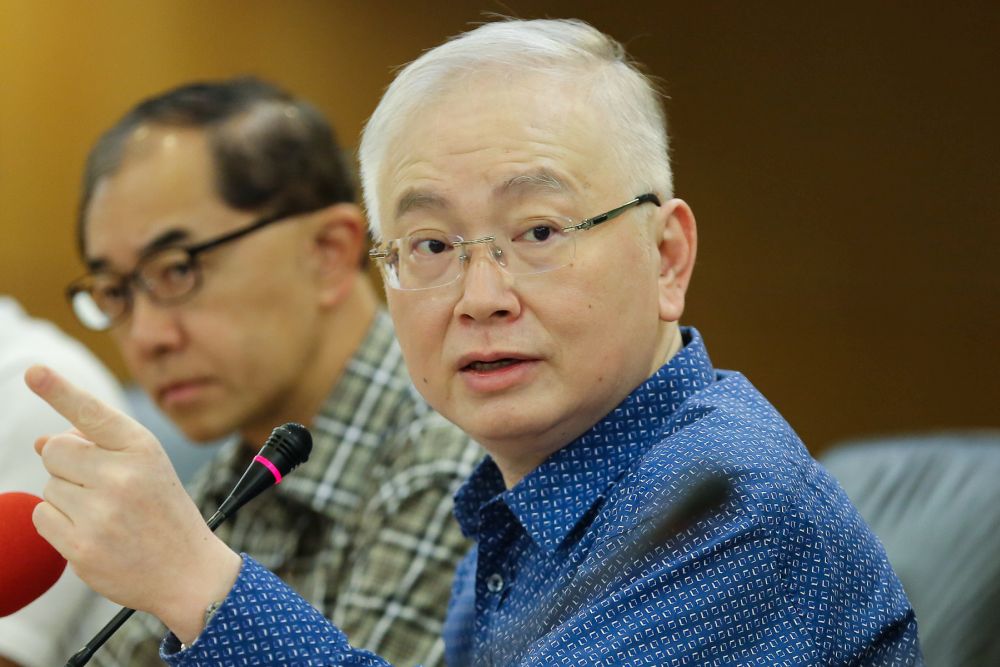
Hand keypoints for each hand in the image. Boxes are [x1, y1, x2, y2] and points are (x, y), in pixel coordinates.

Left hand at [25, 365, 240, 643]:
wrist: (189, 572)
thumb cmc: (164, 513)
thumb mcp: (148, 468)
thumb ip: (100, 447)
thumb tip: (43, 440)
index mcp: (142, 448)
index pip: (92, 413)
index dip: (58, 390)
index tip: (33, 371)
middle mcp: (122, 476)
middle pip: (55, 450)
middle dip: (67, 464)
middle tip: (100, 485)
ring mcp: (100, 513)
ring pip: (48, 485)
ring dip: (67, 496)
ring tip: (106, 514)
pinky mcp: (81, 546)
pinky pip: (42, 516)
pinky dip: (58, 523)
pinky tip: (92, 532)